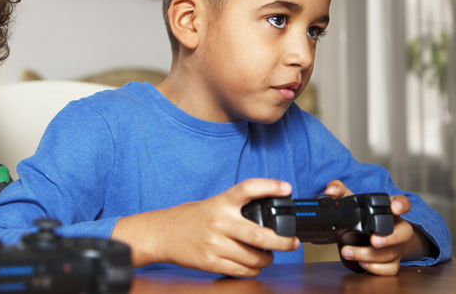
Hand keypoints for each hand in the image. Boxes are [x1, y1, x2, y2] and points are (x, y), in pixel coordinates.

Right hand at [111, 178, 299, 276]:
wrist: (162, 233)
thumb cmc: (190, 218)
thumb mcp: (214, 204)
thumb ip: (236, 208)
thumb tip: (269, 216)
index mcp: (221, 202)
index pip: (247, 188)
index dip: (269, 186)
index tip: (286, 188)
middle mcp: (219, 222)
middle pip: (259, 234)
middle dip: (283, 242)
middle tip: (292, 242)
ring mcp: (215, 243)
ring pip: (253, 257)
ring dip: (267, 259)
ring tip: (267, 256)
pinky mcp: (211, 261)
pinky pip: (241, 270)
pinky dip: (253, 270)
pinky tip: (253, 265)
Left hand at [323, 182, 437, 275]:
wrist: (361, 235)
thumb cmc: (359, 216)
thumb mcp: (349, 201)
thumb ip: (339, 191)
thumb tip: (330, 190)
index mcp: (388, 210)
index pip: (402, 203)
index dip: (401, 205)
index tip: (395, 207)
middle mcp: (397, 228)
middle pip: (404, 232)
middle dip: (390, 238)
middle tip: (374, 240)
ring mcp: (396, 246)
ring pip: (392, 253)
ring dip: (370, 255)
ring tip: (348, 252)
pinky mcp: (391, 261)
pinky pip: (390, 268)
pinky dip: (376, 268)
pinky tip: (362, 263)